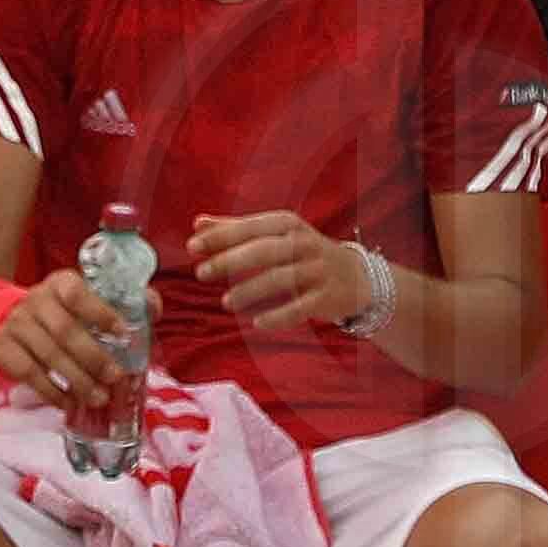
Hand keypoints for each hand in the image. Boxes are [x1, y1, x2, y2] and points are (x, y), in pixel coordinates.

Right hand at [0, 251, 146, 404]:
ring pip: (48, 355)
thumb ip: (121, 301)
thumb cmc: (62, 312)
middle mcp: (37, 300)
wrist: (10, 320)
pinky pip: (29, 374)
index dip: (100, 313)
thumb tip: (152, 308)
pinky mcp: (4, 349)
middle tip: (115, 377)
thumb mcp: (86, 299)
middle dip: (93, 357)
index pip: (78, 294)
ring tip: (99, 397)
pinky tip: (70, 403)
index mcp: (61, 283)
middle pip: (65, 331)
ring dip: (76, 380)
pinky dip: (52, 392)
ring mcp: (18, 324)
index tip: (123, 334)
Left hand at [196, 207, 381, 331]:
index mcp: (287, 224)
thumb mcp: (274, 235)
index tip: (192, 246)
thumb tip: (197, 223)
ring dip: (250, 291)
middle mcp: (304, 243)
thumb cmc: (303, 253)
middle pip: (263, 251)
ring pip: (280, 279)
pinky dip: (279, 316)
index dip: (221, 236)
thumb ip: (236, 229)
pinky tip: (257, 323)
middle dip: (230, 261)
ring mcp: (317, 270)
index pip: (250, 227)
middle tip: (201, 273)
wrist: (355, 277)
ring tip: (225, 302)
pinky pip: (300, 307)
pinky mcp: (326, 296)